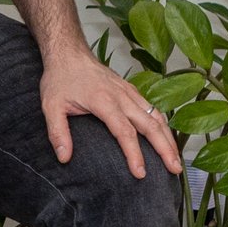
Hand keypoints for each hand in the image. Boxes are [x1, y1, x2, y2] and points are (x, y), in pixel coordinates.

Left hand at [41, 49, 182, 178]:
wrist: (69, 54)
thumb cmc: (60, 79)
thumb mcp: (51, 106)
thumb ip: (57, 133)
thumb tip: (64, 157)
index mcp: (104, 101)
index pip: (125, 132)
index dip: (134, 154)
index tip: (140, 173)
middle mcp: (122, 96)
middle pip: (150, 125)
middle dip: (165, 149)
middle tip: (174, 170)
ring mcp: (130, 92)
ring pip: (156, 116)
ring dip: (169, 138)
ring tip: (176, 160)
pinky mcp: (132, 91)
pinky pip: (153, 109)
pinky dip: (164, 125)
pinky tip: (167, 139)